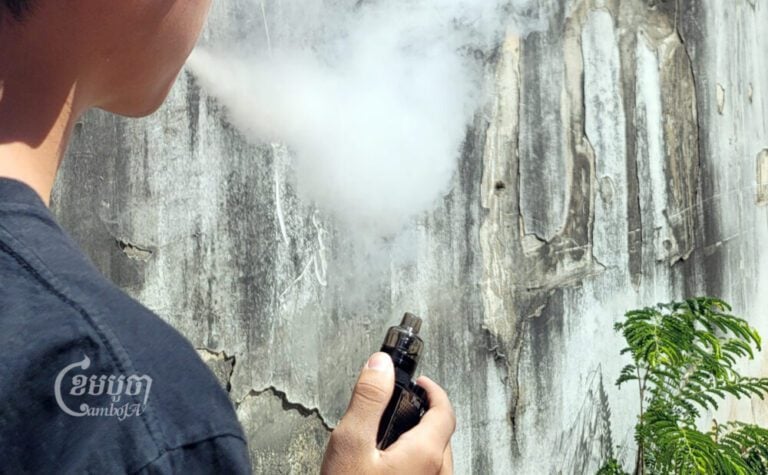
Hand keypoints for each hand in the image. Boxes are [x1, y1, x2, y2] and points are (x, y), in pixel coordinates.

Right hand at [321, 352, 454, 474]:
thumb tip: (380, 365)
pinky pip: (427, 472)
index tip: (420, 381)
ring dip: (422, 439)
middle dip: (425, 414)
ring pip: (436, 456)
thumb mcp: (352, 442)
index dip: (433, 390)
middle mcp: (435, 472)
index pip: (444, 411)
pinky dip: (416, 459)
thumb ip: (368, 400)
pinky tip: (393, 461)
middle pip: (442, 434)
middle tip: (406, 403)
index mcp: (425, 453)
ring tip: (397, 432)